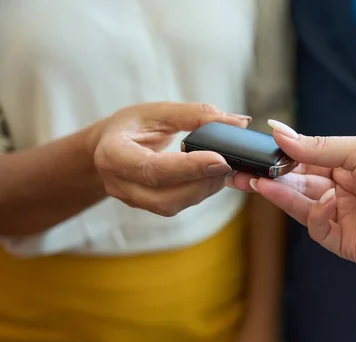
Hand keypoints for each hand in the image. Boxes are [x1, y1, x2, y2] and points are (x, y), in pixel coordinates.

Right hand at [91, 102, 249, 215]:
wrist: (107, 146)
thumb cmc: (132, 125)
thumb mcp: (158, 111)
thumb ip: (197, 114)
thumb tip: (240, 122)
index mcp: (113, 153)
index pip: (152, 168)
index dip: (188, 168)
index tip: (221, 160)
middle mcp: (119, 182)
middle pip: (164, 196)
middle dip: (201, 183)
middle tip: (229, 165)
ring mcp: (131, 198)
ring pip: (171, 206)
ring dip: (203, 190)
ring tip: (223, 170)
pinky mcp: (146, 206)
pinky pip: (175, 205)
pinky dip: (198, 192)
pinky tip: (211, 177)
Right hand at [228, 120, 355, 263]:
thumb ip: (315, 146)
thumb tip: (277, 130)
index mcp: (347, 168)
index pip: (305, 163)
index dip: (281, 159)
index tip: (257, 153)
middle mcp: (342, 192)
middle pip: (297, 186)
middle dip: (269, 180)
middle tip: (242, 174)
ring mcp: (343, 218)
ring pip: (302, 207)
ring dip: (280, 195)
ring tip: (259, 184)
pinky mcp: (346, 242)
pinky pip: (319, 228)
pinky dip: (317, 213)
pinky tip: (327, 200)